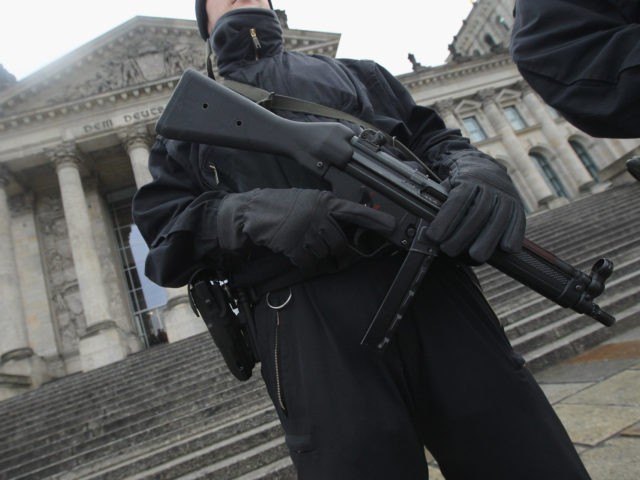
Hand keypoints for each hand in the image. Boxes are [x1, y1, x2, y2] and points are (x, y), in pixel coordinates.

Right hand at [217, 188, 395, 267]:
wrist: (254, 212)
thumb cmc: (282, 205)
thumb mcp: (308, 200)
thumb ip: (327, 210)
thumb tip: (345, 225)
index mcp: (325, 202)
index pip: (355, 211)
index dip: (375, 220)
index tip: (392, 226)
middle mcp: (319, 216)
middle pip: (339, 243)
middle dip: (334, 249)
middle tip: (324, 246)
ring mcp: (307, 231)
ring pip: (324, 254)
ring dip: (315, 254)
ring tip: (302, 241)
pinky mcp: (295, 246)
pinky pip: (308, 262)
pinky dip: (303, 261)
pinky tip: (293, 249)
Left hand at [426, 153, 524, 262]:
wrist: (486, 170)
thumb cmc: (461, 186)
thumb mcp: (447, 188)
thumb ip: (440, 204)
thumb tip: (428, 231)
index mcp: (468, 179)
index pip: (457, 200)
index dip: (445, 219)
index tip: (433, 236)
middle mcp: (489, 185)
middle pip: (479, 211)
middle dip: (463, 234)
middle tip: (449, 250)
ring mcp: (505, 195)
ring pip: (498, 217)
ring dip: (487, 239)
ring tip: (476, 257)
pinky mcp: (518, 205)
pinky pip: (518, 220)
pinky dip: (514, 235)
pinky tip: (507, 249)